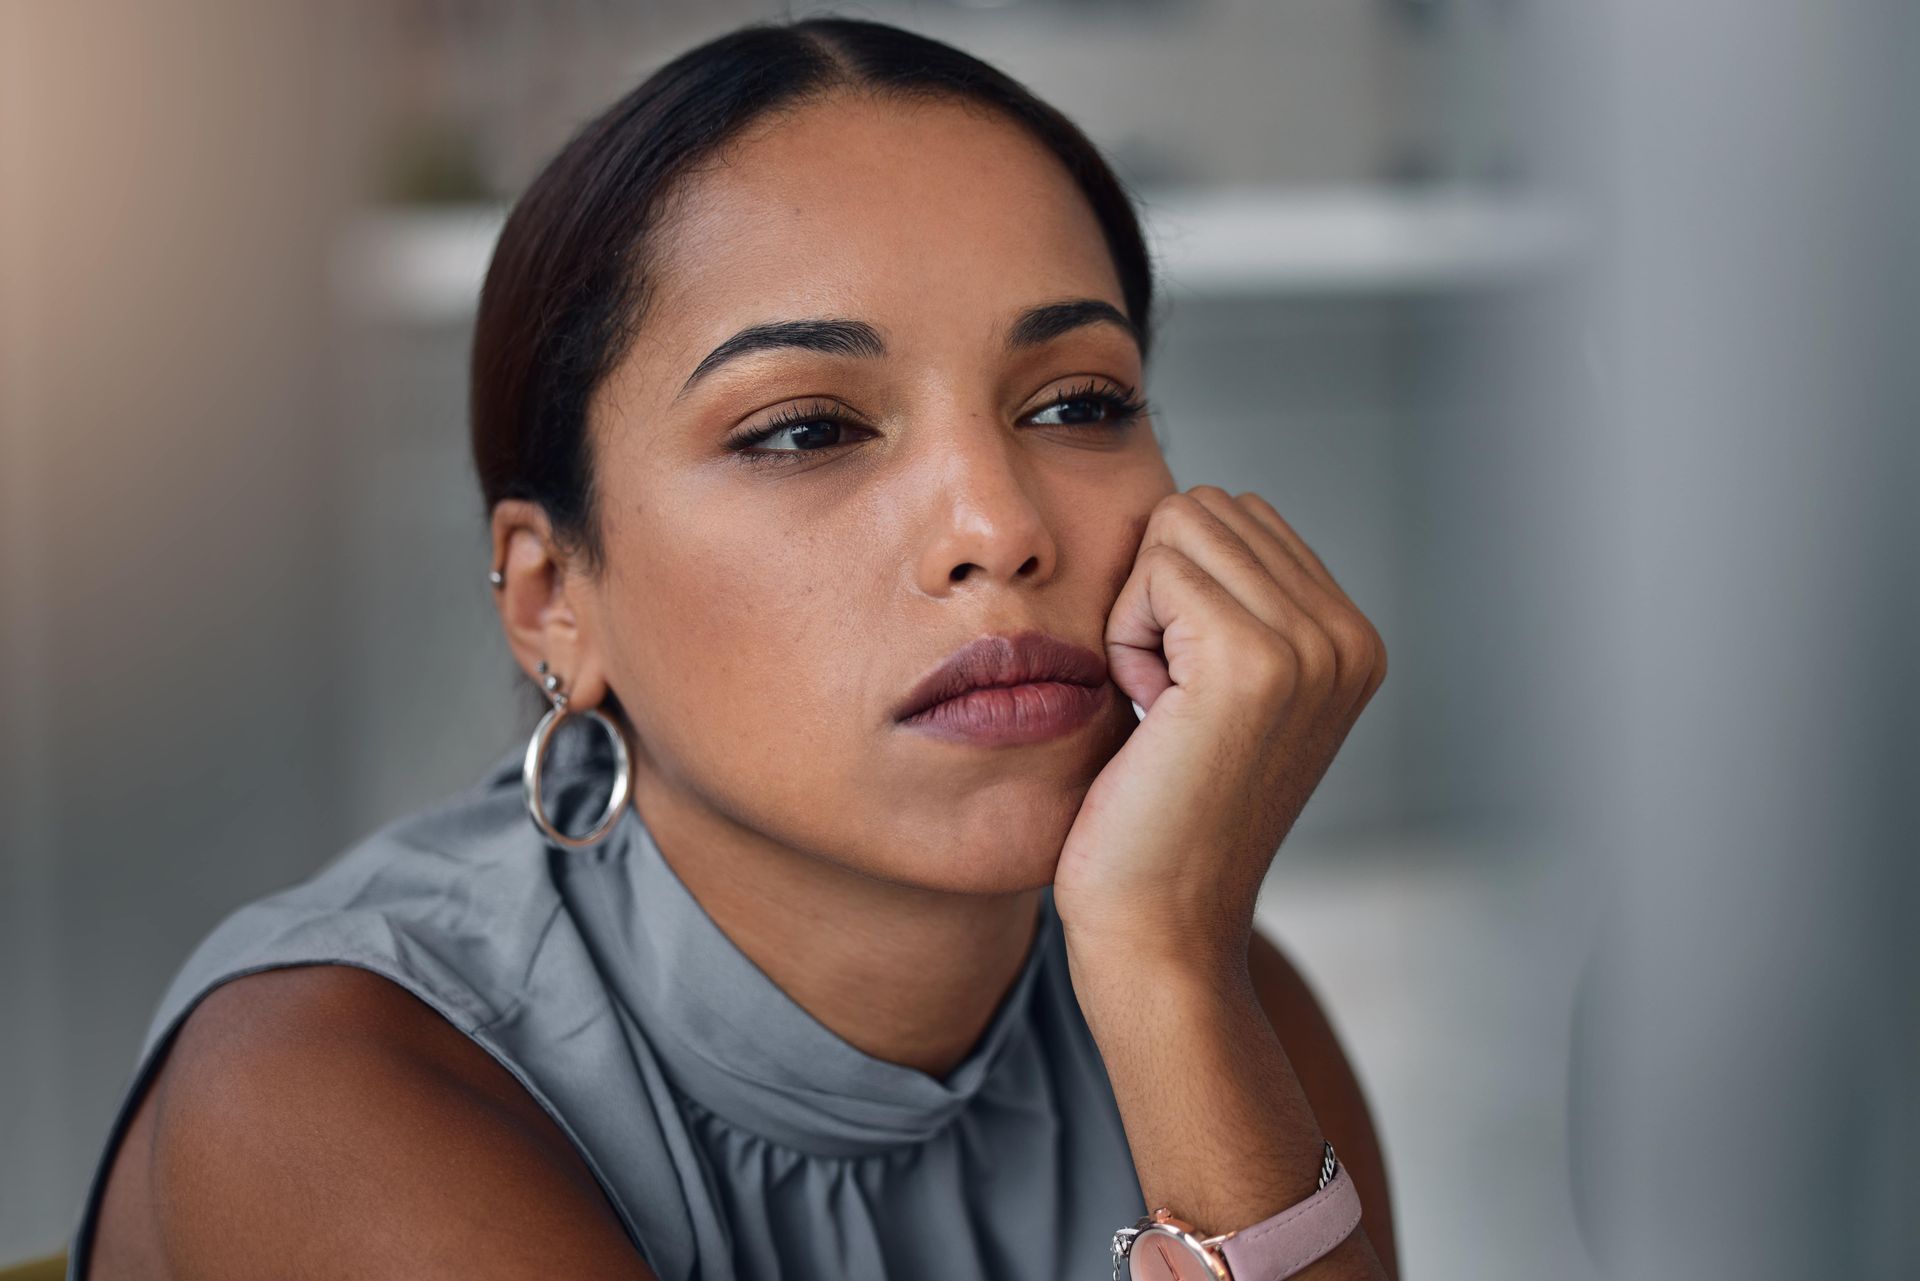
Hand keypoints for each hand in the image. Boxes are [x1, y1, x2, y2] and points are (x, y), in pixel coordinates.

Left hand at [1053, 485, 1386, 979]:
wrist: (1157, 926)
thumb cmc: (1159, 814)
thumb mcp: (1216, 690)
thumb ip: (1233, 601)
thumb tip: (1195, 510)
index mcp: (1352, 640)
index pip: (1236, 515)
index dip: (1177, 591)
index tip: (1185, 692)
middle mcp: (1350, 637)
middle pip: (1208, 508)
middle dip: (1157, 591)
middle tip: (1167, 699)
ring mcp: (1312, 647)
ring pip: (1180, 528)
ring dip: (1140, 613)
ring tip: (1162, 707)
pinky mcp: (1254, 659)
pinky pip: (1155, 568)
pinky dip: (1125, 634)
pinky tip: (1150, 712)